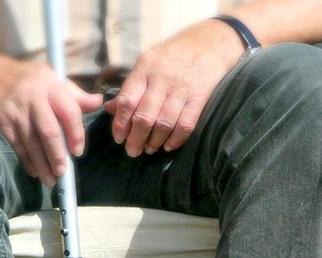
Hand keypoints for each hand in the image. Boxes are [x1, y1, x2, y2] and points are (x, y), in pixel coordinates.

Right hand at [0, 59, 102, 183]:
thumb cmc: (28, 78)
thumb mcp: (53, 77)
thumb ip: (75, 94)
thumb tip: (98, 102)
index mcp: (50, 84)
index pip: (69, 110)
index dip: (76, 133)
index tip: (77, 151)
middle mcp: (33, 97)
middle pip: (48, 130)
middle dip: (57, 154)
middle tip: (63, 171)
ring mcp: (16, 110)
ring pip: (31, 142)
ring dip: (42, 164)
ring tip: (51, 180)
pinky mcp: (2, 121)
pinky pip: (17, 145)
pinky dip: (26, 161)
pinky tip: (34, 172)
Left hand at [105, 20, 244, 156]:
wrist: (210, 42)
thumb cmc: (174, 54)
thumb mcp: (148, 62)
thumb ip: (131, 86)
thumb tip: (111, 109)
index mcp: (145, 68)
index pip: (127, 100)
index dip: (120, 123)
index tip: (118, 138)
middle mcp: (162, 78)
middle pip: (144, 116)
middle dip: (136, 138)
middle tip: (132, 151)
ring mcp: (182, 89)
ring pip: (164, 123)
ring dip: (154, 141)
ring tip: (149, 149)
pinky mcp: (199, 98)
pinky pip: (186, 124)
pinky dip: (176, 139)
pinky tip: (169, 146)